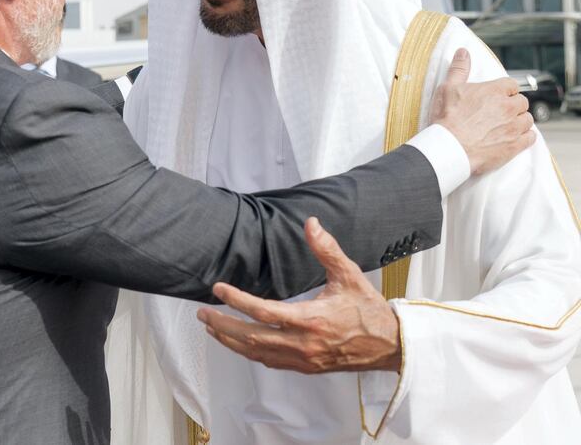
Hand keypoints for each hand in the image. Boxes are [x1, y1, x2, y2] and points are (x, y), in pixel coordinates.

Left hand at [197, 218, 401, 373]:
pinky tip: (238, 342)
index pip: (264, 312)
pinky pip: (269, 362)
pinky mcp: (305, 367)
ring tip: (211, 326)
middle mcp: (303, 343)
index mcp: (311, 320)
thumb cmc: (367, 308)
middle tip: (202, 312)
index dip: (237, 300)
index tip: (218, 289)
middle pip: (252, 338)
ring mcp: (303, 359)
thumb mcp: (349, 273)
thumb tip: (310, 223)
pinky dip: (249, 352)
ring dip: (230, 340)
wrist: (389, 345)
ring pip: (257, 353)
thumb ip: (326, 249)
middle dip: (223, 324)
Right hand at [430, 48, 534, 175]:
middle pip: (522, 102)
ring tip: (506, 125)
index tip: (497, 96)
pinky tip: (515, 137)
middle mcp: (508, 107)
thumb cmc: (447, 118)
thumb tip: (463, 52)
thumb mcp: (448, 88)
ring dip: (520, 121)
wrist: (449, 148)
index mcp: (494, 91)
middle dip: (513, 105)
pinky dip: (525, 137)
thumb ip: (459, 69)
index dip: (504, 90)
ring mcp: (514, 127)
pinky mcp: (515, 145)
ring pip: (527, 119)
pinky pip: (530, 138)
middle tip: (499, 112)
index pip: (511, 85)